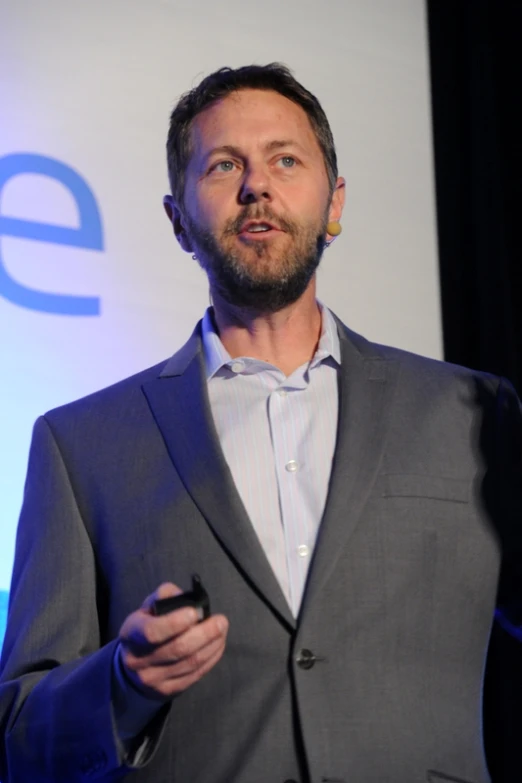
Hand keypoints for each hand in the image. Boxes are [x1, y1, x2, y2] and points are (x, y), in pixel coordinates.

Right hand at [118, 582, 228, 699]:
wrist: (133, 665)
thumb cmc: (146, 627)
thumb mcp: (147, 608)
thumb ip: (165, 596)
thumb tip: (185, 597)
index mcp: (131, 635)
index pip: (152, 632)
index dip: (174, 622)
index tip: (194, 612)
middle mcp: (139, 661)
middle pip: (178, 649)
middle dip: (204, 634)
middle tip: (221, 621)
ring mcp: (154, 679)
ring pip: (190, 663)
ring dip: (212, 645)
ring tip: (222, 630)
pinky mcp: (168, 690)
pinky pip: (196, 674)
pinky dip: (212, 658)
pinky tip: (218, 644)